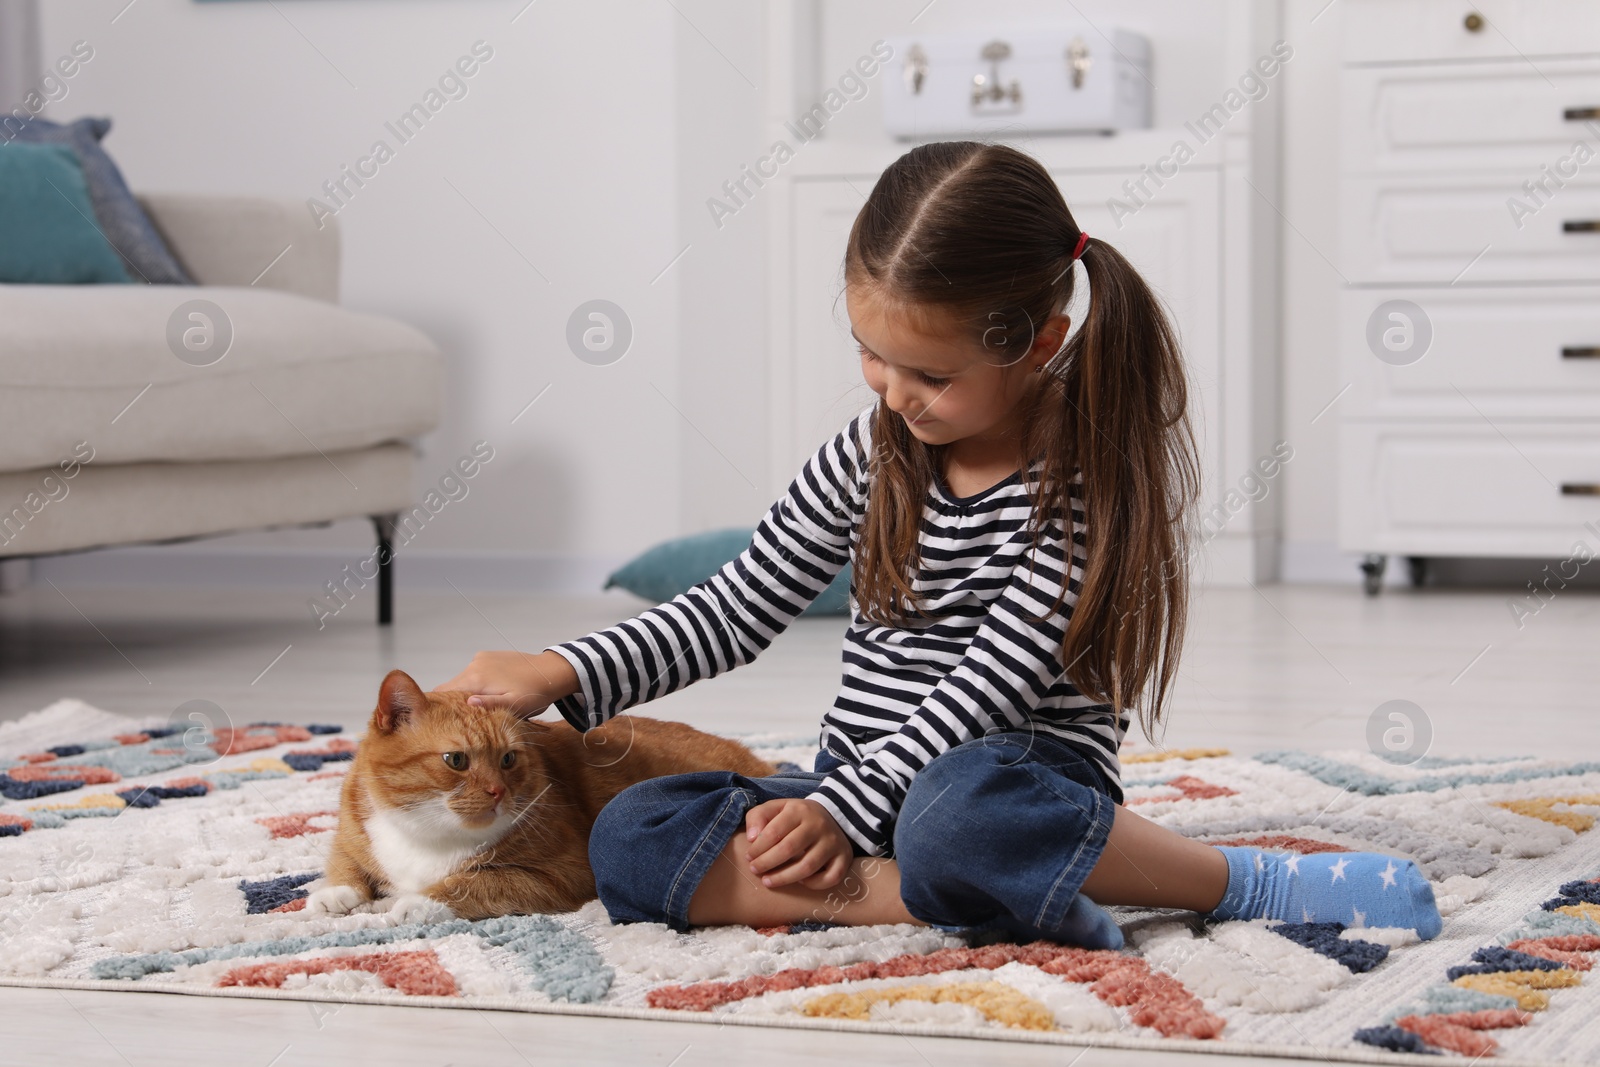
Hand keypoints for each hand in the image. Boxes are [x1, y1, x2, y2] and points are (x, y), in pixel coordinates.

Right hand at [432, 649, 576, 717]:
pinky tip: (493, 691)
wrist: (551, 672)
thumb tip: (467, 703)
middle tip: (466, 718)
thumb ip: (489, 705)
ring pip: (463, 680)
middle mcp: (474, 666)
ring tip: (484, 706)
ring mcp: (480, 659)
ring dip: (468, 692)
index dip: (439, 706)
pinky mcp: (487, 656)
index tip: (442, 719)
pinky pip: (474, 672)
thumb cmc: (534, 693)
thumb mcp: (514, 706)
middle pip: (451, 687)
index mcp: (476, 679)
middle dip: (454, 702)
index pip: (442, 692)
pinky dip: (477, 683)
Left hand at [744, 797, 853, 889]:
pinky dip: (814, 884)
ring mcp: (833, 841)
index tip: (749, 857)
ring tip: (768, 881)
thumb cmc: (795, 816)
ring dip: (784, 878)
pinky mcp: (844, 856)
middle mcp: (819, 825)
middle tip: (755, 870)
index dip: (758, 848)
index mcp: (799, 810)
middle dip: (767, 863)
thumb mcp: (776, 808)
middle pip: (789, 849)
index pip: (774, 832)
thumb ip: (758, 817)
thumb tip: (751, 838)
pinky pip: (830, 877)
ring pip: (808, 867)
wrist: (831, 815)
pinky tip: (800, 882)